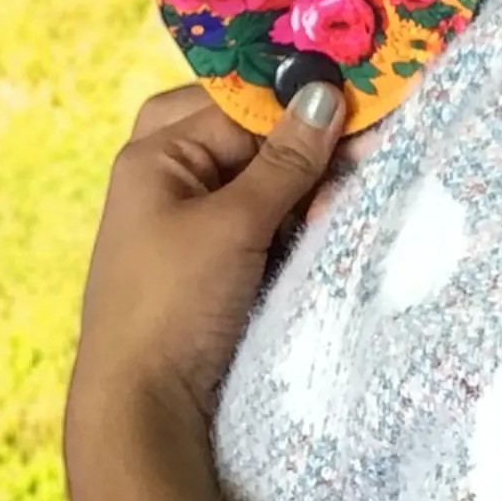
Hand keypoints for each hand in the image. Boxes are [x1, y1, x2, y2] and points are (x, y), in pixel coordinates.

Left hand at [72, 76, 346, 430]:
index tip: (358, 106)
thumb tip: (324, 93)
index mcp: (155, 157)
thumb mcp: (235, 224)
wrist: (143, 408)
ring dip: (297, 184)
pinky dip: (287, 218)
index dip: (295, 105)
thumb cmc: (175, 303)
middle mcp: (165, 180)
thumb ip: (285, 160)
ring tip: (336, 196)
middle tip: (348, 150)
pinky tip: (319, 224)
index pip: (236, 105)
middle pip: (239, 133)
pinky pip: (253, 218)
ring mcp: (185, 223)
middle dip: (295, 141)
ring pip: (253, 177)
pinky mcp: (207, 262)